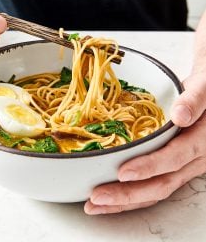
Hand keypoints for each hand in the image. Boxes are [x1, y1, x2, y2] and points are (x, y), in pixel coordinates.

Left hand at [85, 73, 205, 214]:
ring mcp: (186, 167)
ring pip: (157, 190)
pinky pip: (155, 186)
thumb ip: (194, 100)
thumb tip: (180, 115)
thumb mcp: (204, 87)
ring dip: (126, 201)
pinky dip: (132, 196)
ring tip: (96, 204)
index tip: (123, 172)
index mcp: (201, 140)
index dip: (149, 167)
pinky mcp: (176, 168)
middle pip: (162, 183)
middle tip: (97, 196)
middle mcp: (195, 159)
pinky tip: (111, 199)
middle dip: (129, 194)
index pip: (174, 158)